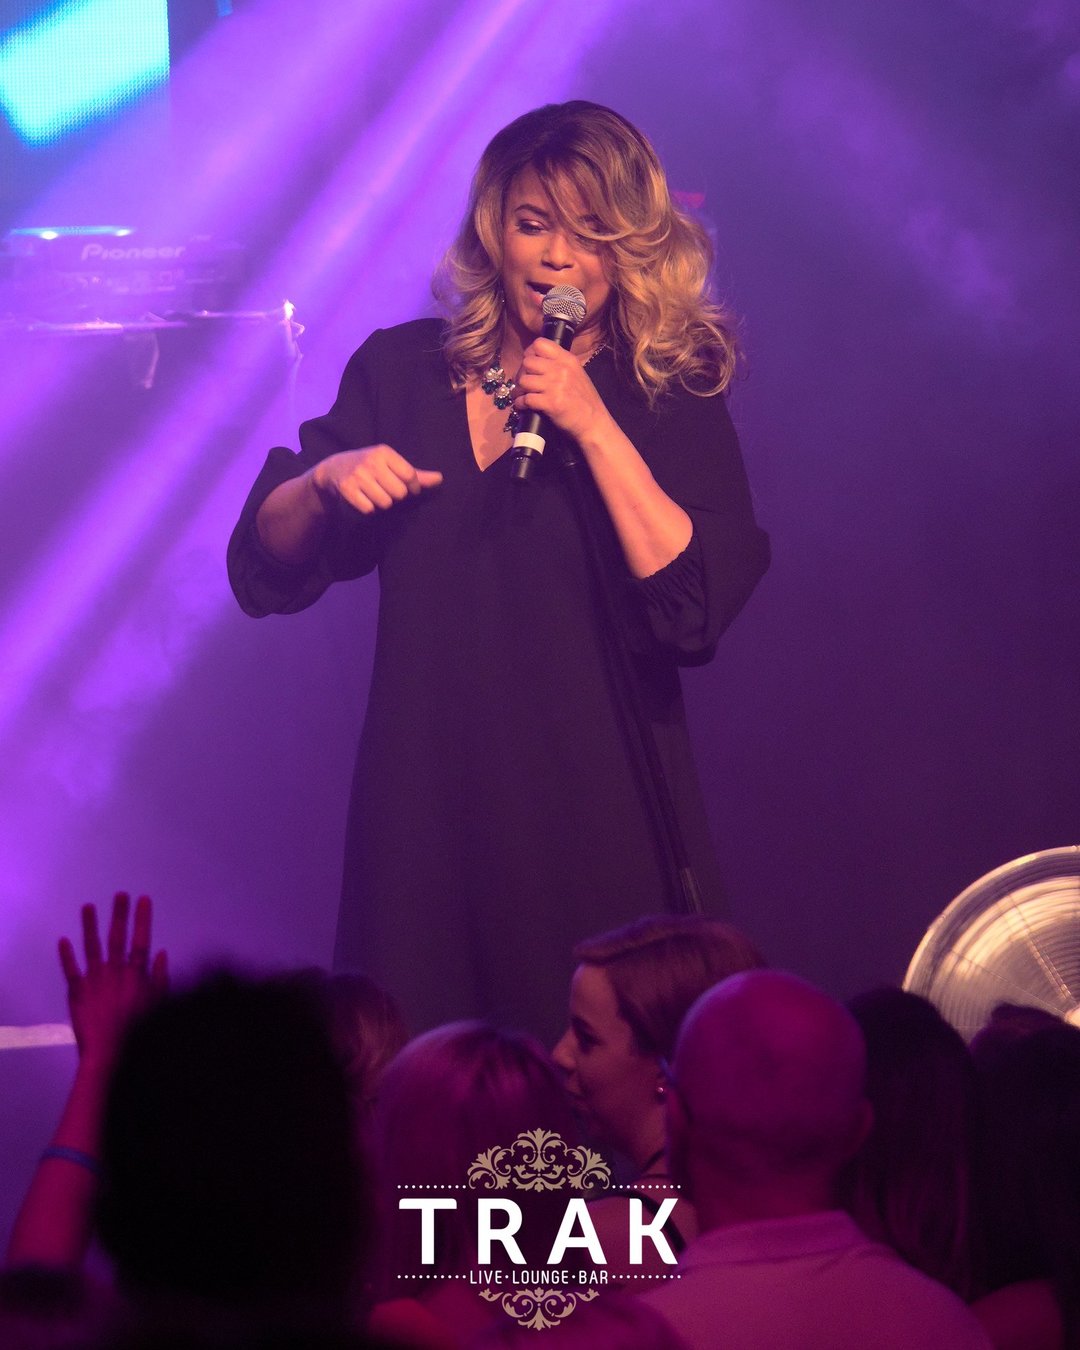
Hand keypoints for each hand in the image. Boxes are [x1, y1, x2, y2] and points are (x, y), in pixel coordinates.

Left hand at [59, 893, 167, 1064]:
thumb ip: (160, 978)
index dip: (143, 919)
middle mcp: (114, 971)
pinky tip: (63, 940)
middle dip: (119, 914)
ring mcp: (94, 980)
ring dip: (90, 926)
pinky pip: (70, 970)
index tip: (144, 899)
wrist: (109, 1054)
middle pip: (117, 937)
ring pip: (91, 947)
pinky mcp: (77, 992)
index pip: (141, 939)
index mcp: (135, 974)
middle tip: (120, 894)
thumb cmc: (138, 1031)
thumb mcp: (158, 1004)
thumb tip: (161, 954)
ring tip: (88, 906)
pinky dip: (66, 955)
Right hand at [309, 445, 442, 515]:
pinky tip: (362, 498)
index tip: (406, 488)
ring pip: (385, 503)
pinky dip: (368, 508)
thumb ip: (415, 474)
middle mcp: (371, 461)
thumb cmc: (370, 467)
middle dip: (394, 496)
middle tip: (384, 489)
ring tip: (372, 493)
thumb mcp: (390, 465)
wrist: (333, 469)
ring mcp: (357, 475)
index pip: (410, 476)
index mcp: (384, 452)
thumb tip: (440, 479)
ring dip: (381, 503)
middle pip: (399, 493)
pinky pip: (369, 509)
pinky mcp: (347, 488)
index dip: (412, 488)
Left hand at [512, 338, 612, 444]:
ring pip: (524, 380)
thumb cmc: (585, 401)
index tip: (531, 365)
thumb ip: (560, 364)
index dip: (530, 353)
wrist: (594, 423)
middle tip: (525, 383)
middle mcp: (561, 369)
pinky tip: (524, 406)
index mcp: (568, 360)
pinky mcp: (550, 403)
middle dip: (523, 373)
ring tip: (523, 395)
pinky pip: (526, 399)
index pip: (540, 344)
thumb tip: (538, 361)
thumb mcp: (577, 374)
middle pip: (528, 362)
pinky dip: (521, 404)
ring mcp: (555, 386)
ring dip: (520, 390)